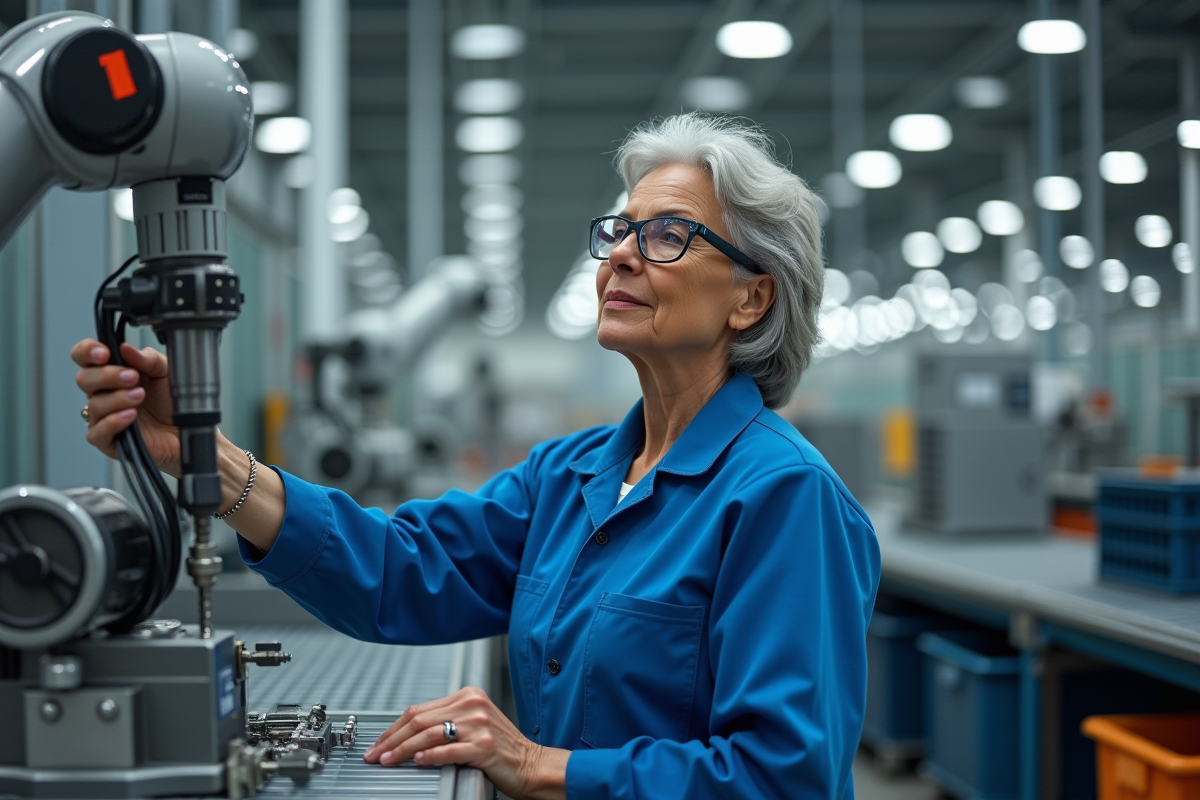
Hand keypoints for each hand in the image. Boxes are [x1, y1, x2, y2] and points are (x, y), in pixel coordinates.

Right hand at [71, 339, 180, 475]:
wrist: (187, 428)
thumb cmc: (173, 400)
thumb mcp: (166, 372)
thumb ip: (148, 358)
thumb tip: (125, 348)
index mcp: (112, 371)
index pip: (84, 357)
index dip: (87, 352)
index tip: (104, 353)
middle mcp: (103, 393)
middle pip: (84, 379)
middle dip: (107, 375)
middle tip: (133, 377)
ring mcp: (103, 417)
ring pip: (94, 405)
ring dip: (118, 398)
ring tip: (140, 396)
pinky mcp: (108, 441)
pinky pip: (97, 433)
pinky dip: (113, 421)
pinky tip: (131, 415)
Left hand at [363, 687, 567, 799]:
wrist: (532, 764)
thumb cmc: (502, 748)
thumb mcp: (474, 724)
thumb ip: (446, 721)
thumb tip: (407, 734)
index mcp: (468, 696)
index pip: (419, 709)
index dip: (394, 728)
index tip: (379, 743)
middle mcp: (472, 706)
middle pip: (419, 720)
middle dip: (391, 739)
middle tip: (375, 754)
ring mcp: (479, 725)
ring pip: (428, 734)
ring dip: (402, 750)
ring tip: (388, 760)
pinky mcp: (484, 746)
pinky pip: (448, 750)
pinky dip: (429, 757)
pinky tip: (417, 762)